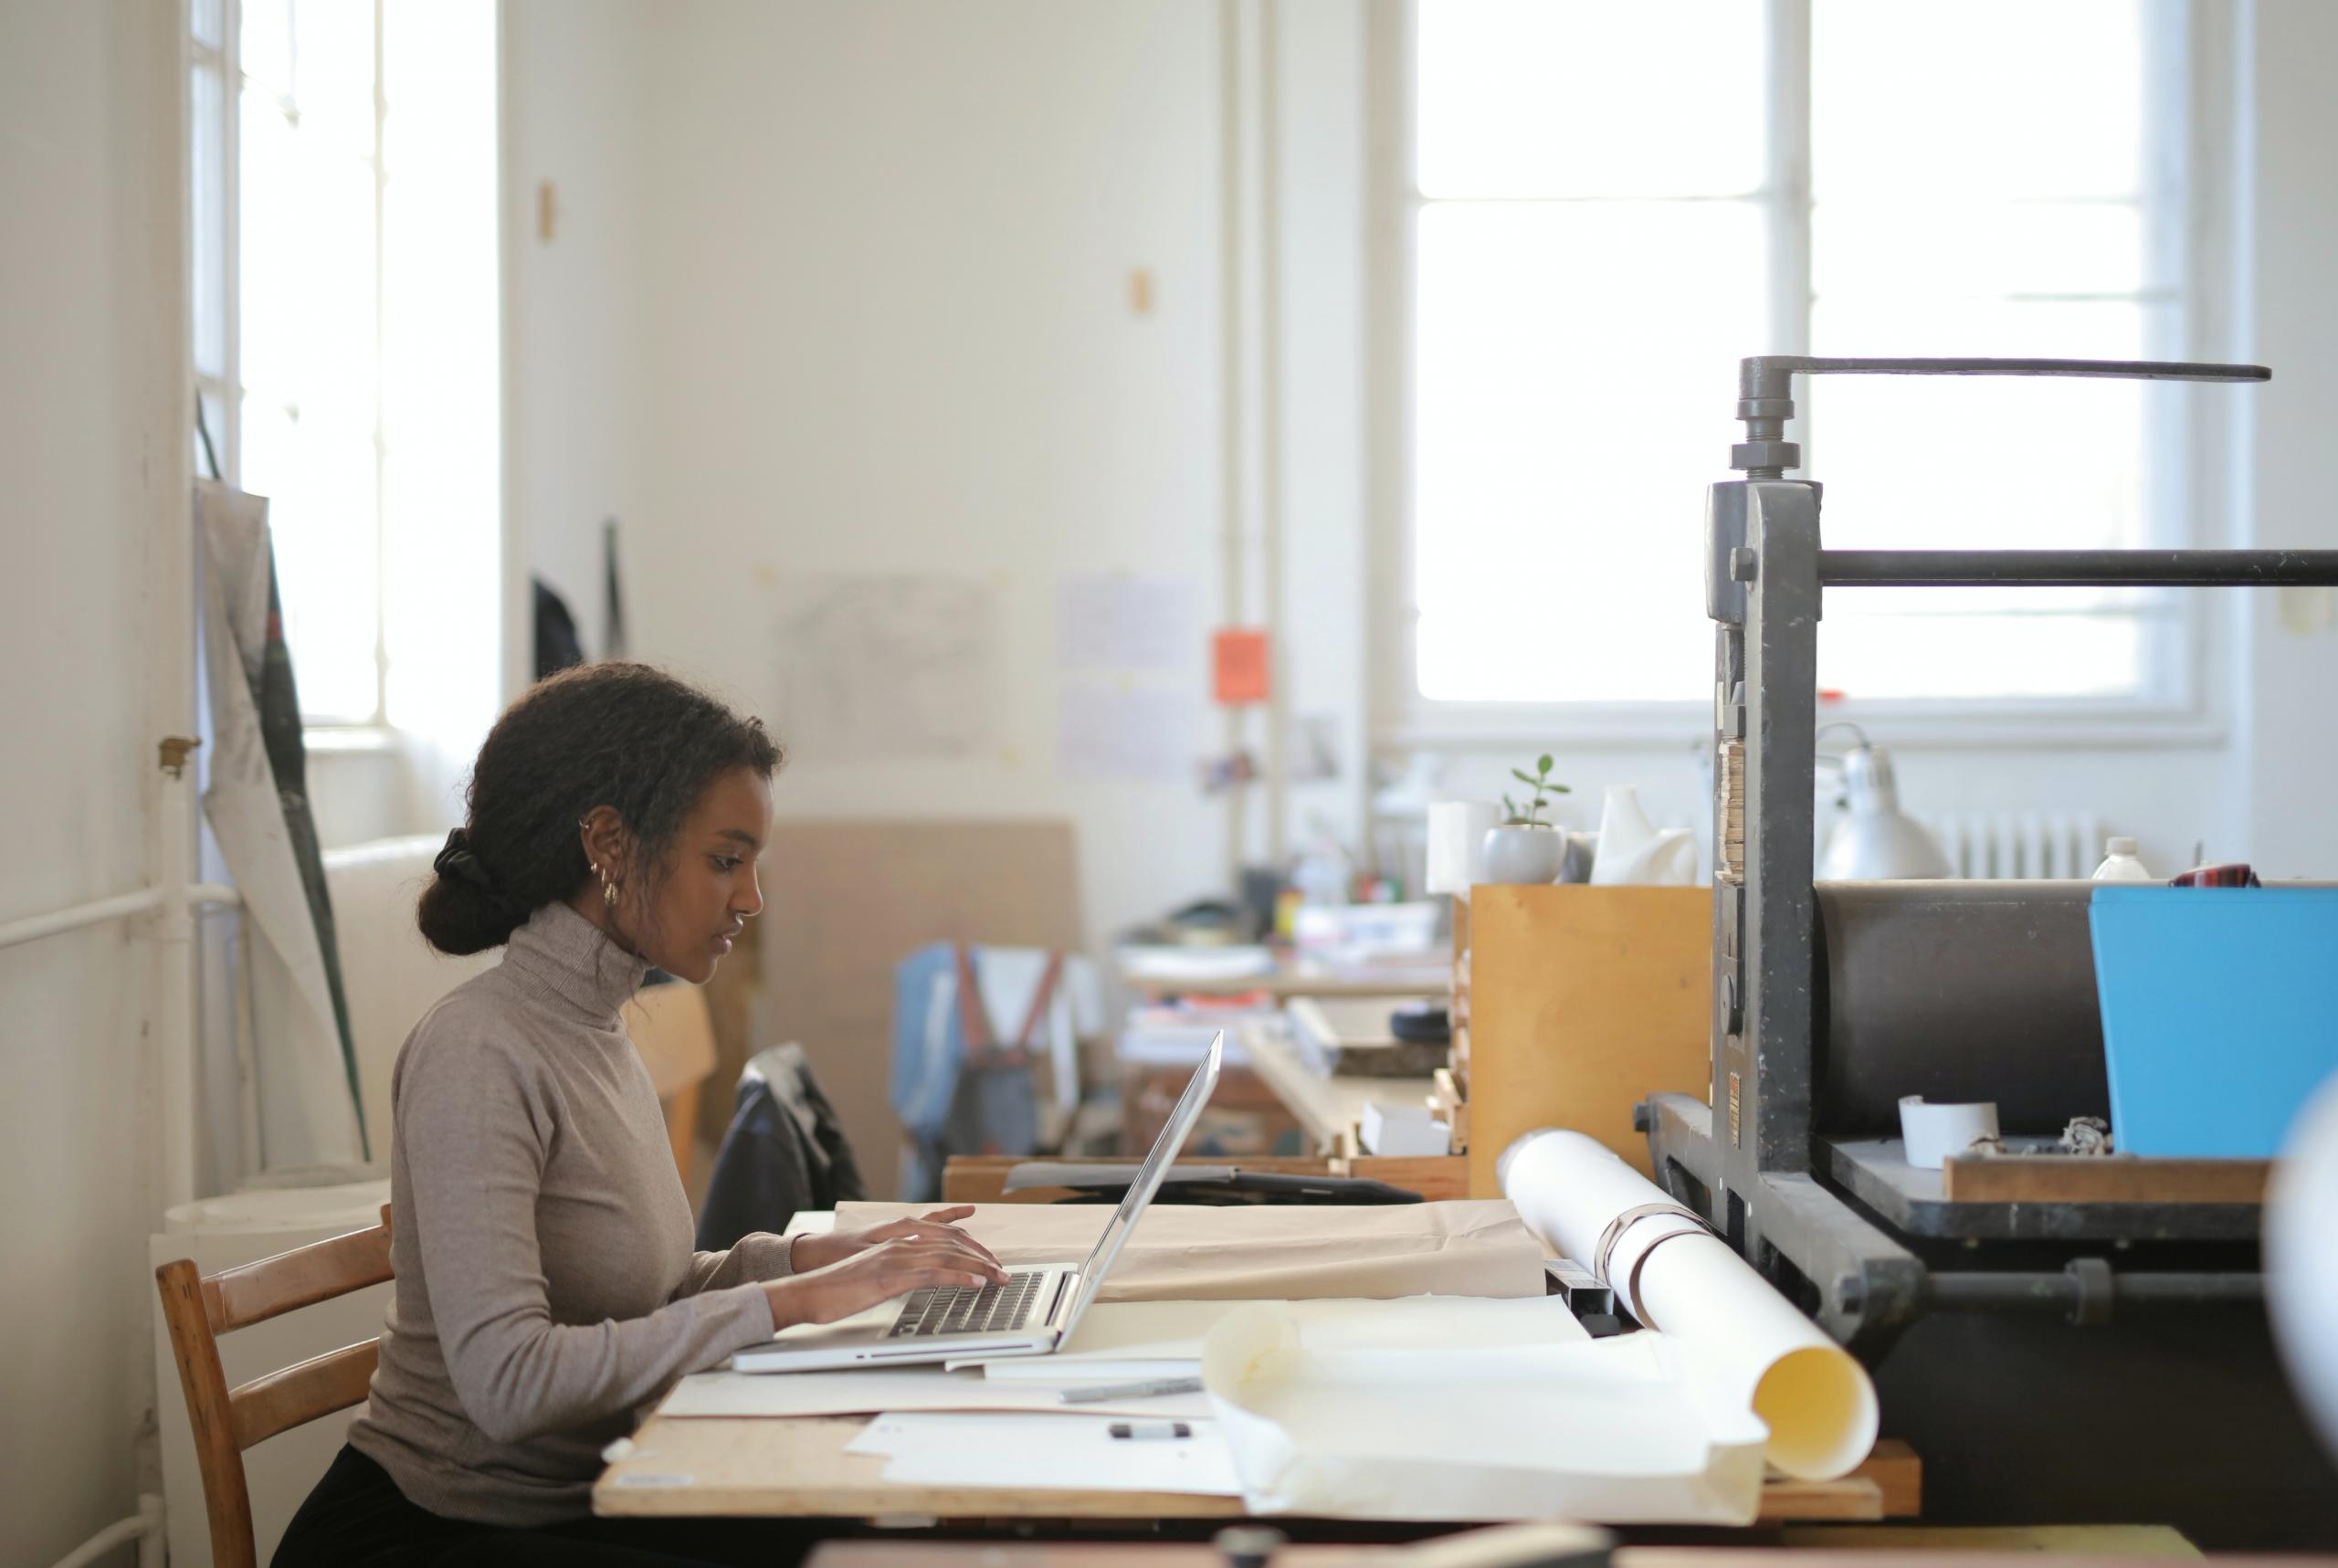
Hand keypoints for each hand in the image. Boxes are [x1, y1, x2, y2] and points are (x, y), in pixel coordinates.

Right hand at [765, 1232, 1010, 1327]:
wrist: (808, 1292)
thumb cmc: (835, 1290)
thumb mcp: (873, 1278)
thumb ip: (896, 1275)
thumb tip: (916, 1281)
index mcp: (896, 1243)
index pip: (943, 1239)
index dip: (970, 1248)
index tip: (988, 1261)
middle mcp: (899, 1244)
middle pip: (952, 1245)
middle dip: (982, 1257)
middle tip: (1002, 1270)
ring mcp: (895, 1258)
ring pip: (948, 1256)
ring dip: (978, 1266)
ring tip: (999, 1277)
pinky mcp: (890, 1276)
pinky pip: (932, 1273)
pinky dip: (958, 1276)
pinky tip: (975, 1282)